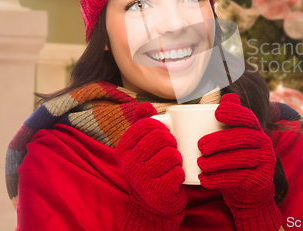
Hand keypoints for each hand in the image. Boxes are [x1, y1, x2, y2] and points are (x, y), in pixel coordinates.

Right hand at [114, 103, 186, 229]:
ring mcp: (141, 179)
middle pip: (161, 137)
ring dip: (177, 158)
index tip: (162, 134)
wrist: (154, 198)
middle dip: (171, 141)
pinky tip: (173, 177)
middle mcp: (128, 164)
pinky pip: (178, 172)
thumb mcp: (142, 142)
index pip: (147, 124)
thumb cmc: (150, 162)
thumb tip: (145, 105)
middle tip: (170, 148)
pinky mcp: (156, 192)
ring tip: (172, 163)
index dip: (161, 126)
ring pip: (171, 154)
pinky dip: (181, 173)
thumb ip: (143, 121)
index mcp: (122, 148)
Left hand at [197, 94, 281, 230]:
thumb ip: (230, 117)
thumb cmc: (234, 157)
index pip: (248, 118)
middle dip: (220, 140)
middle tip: (200, 145)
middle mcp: (264, 143)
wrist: (248, 191)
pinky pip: (240, 178)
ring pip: (242, 158)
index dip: (235, 113)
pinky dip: (220, 179)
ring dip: (218, 161)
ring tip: (200, 163)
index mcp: (256, 129)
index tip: (217, 112)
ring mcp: (265, 162)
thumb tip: (227, 95)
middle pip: (244, 137)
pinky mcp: (261, 180)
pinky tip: (204, 179)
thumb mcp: (232, 137)